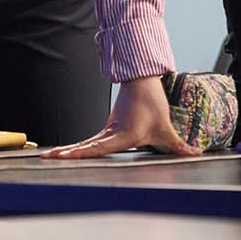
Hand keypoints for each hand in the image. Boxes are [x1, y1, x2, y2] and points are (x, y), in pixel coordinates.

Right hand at [42, 75, 199, 158]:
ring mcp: (107, 131)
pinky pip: (90, 141)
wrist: (143, 82)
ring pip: (84, 143)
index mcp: (121, 135)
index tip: (62, 156)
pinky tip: (68, 153)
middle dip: (65, 153)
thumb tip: (195, 154)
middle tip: (45, 157)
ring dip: (68, 150)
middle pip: (84, 146)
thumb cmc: (151, 103)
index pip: (97, 147)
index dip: (79, 153)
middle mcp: (110, 134)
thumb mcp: (165, 128)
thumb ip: (178, 145)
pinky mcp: (108, 129)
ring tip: (49, 156)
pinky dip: (78, 147)